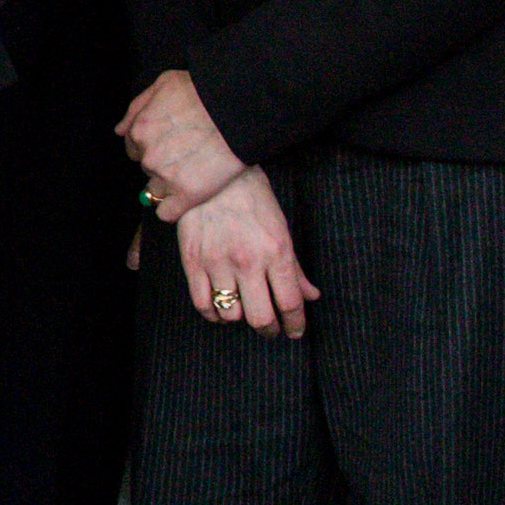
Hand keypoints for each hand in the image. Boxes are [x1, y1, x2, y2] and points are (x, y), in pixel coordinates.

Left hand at [122, 70, 245, 219]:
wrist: (239, 108)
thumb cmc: (204, 91)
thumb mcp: (164, 83)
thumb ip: (138, 107)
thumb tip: (120, 130)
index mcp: (140, 131)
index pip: (135, 148)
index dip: (154, 146)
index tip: (173, 144)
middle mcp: (148, 156)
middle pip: (148, 168)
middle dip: (163, 163)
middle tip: (189, 154)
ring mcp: (166, 177)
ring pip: (157, 190)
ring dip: (170, 185)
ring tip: (195, 172)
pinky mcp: (188, 194)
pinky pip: (168, 212)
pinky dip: (174, 208)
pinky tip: (189, 197)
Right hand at [172, 167, 314, 338]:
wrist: (213, 172)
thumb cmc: (253, 198)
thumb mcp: (281, 229)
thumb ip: (296, 267)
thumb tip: (311, 295)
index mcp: (276, 252)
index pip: (291, 303)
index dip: (295, 324)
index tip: (294, 331)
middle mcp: (248, 261)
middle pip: (261, 318)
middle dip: (269, 330)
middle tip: (271, 329)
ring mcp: (218, 262)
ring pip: (231, 314)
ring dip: (240, 318)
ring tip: (243, 310)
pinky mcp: (193, 261)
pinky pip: (202, 303)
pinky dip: (213, 313)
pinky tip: (220, 306)